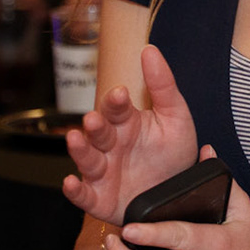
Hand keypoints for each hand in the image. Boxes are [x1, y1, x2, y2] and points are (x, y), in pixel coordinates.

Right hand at [62, 44, 199, 224]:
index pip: (117, 108)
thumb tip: (150, 50)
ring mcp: (103, 172)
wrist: (179, 196)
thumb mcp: (176, 117)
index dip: (116, 101)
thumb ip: (163, 85)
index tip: (121, 93)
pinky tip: (69, 182)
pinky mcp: (100, 198)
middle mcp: (110, 145)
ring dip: (79, 149)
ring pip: (87, 159)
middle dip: (96, 124)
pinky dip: (74, 191)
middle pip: (98, 131)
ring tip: (76, 139)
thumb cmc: (173, 153)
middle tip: (95, 118)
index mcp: (126, 123)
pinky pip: (84, 195)